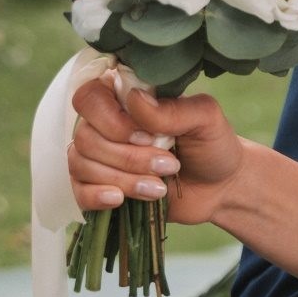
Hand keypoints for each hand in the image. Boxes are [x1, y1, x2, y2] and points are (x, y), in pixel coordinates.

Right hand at [68, 72, 244, 224]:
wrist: (220, 188)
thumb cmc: (212, 145)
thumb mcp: (205, 119)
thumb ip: (173, 109)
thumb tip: (133, 98)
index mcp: (127, 100)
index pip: (90, 96)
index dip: (111, 120)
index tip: (147, 136)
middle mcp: (106, 125)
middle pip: (86, 137)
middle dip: (128, 157)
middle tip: (169, 165)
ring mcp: (99, 157)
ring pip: (82, 164)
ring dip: (124, 179)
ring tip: (160, 186)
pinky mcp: (99, 187)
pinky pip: (77, 190)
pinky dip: (96, 196)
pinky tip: (119, 200)